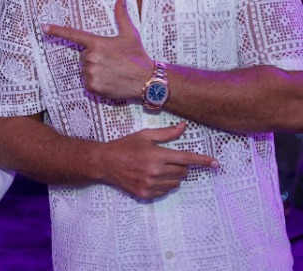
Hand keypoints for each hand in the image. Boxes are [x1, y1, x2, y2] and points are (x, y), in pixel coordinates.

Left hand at [43, 0, 151, 99]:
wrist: (146, 80)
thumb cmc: (137, 56)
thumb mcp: (130, 33)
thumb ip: (121, 14)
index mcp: (97, 43)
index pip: (73, 35)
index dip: (57, 30)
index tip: (44, 27)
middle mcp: (91, 57)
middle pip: (83, 56)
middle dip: (94, 57)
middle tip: (111, 60)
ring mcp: (90, 72)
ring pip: (84, 69)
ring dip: (94, 70)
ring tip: (112, 71)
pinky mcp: (92, 86)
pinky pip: (87, 83)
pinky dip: (95, 82)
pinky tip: (109, 81)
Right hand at [99, 122, 218, 198]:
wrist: (105, 162)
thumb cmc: (125, 146)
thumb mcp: (144, 136)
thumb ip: (166, 133)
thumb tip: (183, 127)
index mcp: (156, 155)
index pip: (185, 158)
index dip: (202, 160)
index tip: (216, 163)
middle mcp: (155, 171)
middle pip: (182, 172)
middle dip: (180, 165)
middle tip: (167, 159)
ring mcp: (150, 185)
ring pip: (176, 183)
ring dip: (173, 176)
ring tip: (159, 168)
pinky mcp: (146, 194)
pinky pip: (165, 191)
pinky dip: (164, 185)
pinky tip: (152, 176)